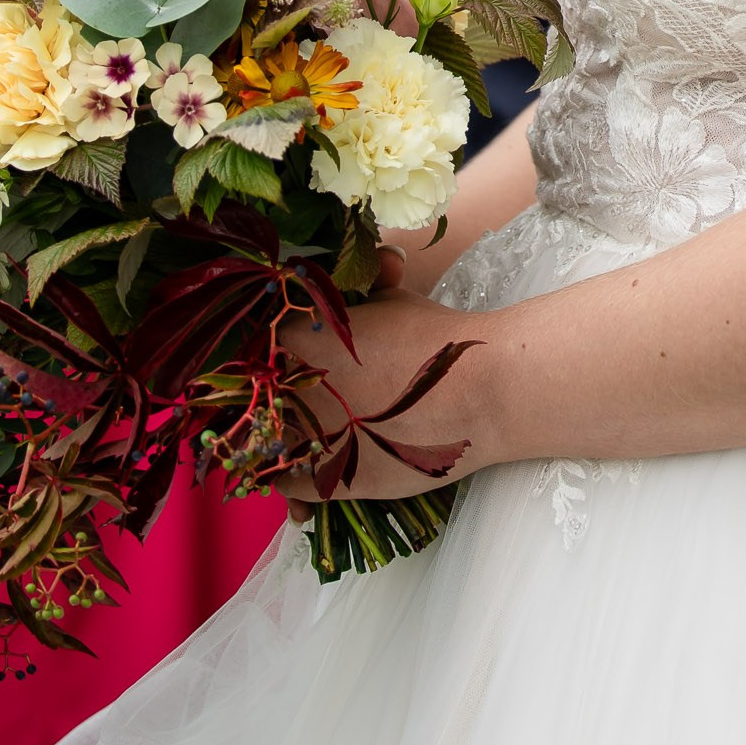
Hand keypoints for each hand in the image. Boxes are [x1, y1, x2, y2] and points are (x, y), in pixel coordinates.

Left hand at [275, 290, 495, 504]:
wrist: (480, 390)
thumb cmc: (438, 340)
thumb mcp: (398, 299)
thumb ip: (373, 281)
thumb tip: (383, 259)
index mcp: (298, 340)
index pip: (267, 347)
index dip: (287, 353)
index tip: (305, 360)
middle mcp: (291, 389)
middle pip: (265, 397)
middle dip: (286, 396)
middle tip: (315, 398)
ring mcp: (308, 437)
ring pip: (270, 444)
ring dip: (285, 439)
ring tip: (311, 436)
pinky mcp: (330, 477)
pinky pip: (289, 485)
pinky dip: (295, 479)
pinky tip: (311, 469)